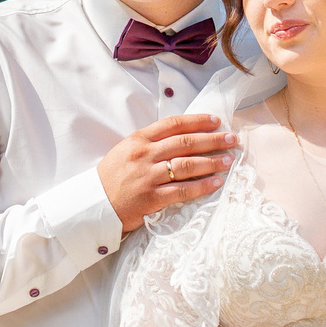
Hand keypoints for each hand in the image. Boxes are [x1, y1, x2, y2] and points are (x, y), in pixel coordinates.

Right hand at [99, 113, 235, 232]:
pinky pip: (182, 191)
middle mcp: (144, 155)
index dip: (197, 121)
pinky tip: (216, 182)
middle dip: (213, 140)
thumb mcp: (126, 151)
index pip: (173, 124)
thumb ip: (151, 143)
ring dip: (211, 162)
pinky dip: (202, 186)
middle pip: (185, 143)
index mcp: (138, 140)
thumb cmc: (111, 177)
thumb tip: (182, 137)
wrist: (93, 205)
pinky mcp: (151, 198)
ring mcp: (148, 177)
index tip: (216, 121)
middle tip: (232, 139)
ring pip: (187, 165)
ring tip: (228, 160)